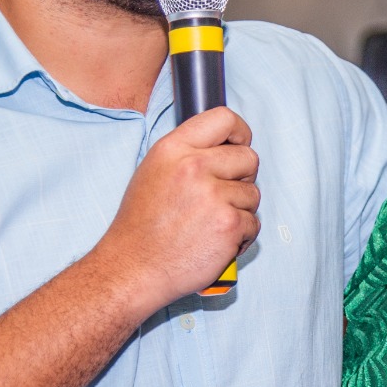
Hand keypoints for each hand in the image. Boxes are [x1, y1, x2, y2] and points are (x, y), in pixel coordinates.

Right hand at [94, 107, 259, 311]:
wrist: (133, 269)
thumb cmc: (142, 226)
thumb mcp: (154, 172)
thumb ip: (187, 153)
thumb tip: (224, 145)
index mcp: (173, 149)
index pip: (223, 118)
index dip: (240, 132)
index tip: (239, 145)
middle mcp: (193, 167)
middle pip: (248, 157)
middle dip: (242, 178)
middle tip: (221, 196)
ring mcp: (213, 196)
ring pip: (253, 194)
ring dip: (239, 211)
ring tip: (210, 225)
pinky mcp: (229, 224)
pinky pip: (254, 223)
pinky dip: (241, 236)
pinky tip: (215, 242)